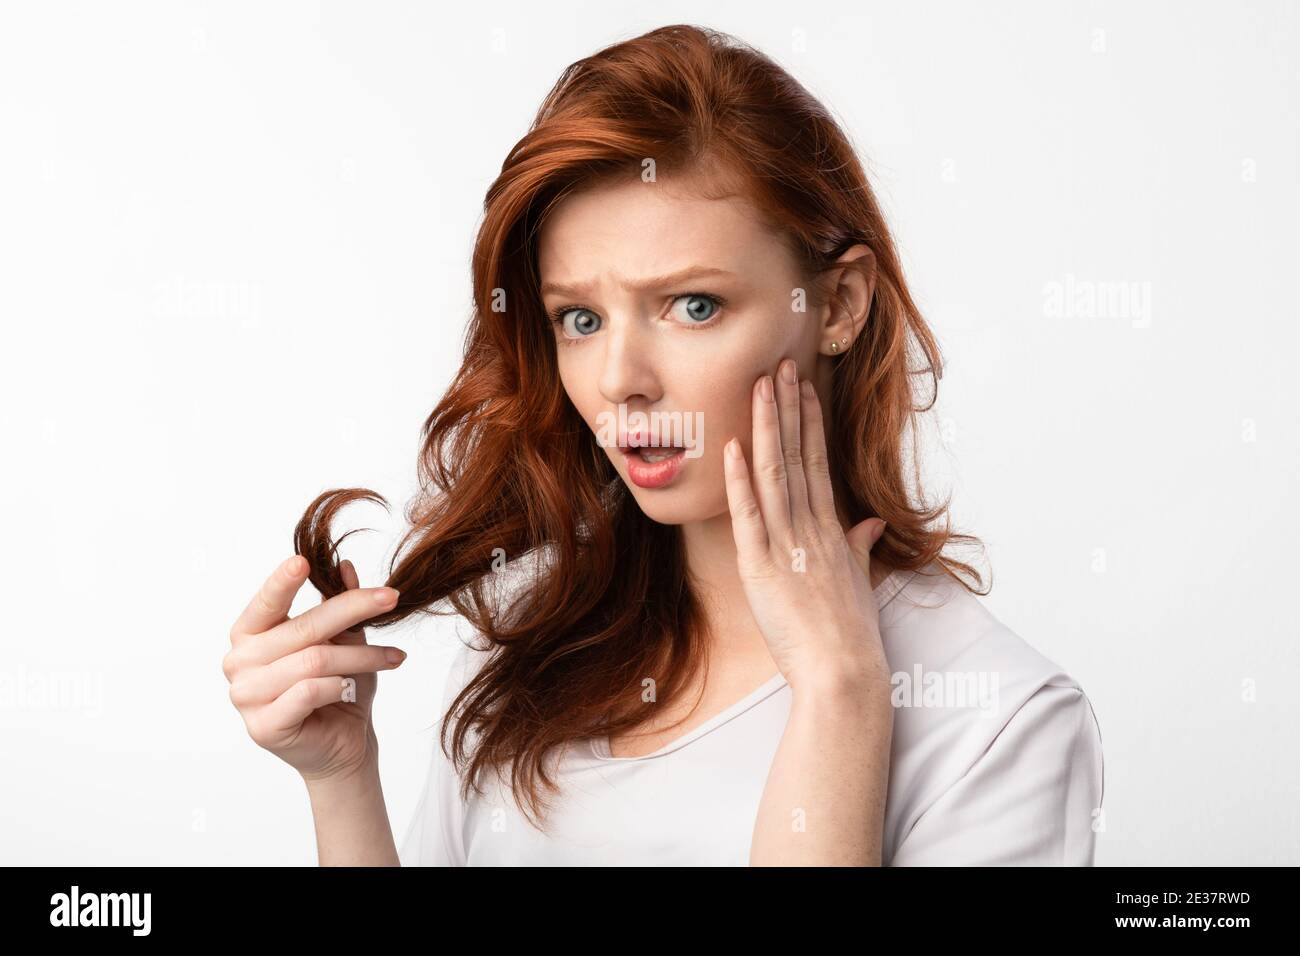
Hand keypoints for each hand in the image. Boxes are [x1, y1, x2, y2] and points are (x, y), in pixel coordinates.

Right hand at [223, 555, 406, 783]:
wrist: (342, 746)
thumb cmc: (339, 688)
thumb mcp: (345, 640)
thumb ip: (340, 604)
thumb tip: (347, 568)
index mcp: (250, 634)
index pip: (266, 602)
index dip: (282, 581)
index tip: (304, 561)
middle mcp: (239, 662)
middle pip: (304, 628)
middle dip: (354, 610)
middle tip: (391, 599)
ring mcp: (245, 696)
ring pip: (315, 660)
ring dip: (362, 656)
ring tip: (392, 657)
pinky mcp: (263, 726)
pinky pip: (310, 692)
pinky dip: (340, 686)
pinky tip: (353, 689)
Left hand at [723, 358, 889, 691]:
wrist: (843, 671)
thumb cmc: (850, 635)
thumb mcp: (859, 582)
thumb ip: (860, 548)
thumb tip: (868, 524)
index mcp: (831, 530)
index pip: (818, 463)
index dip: (809, 423)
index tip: (803, 389)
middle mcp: (810, 528)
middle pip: (797, 456)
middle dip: (787, 408)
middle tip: (781, 365)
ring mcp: (786, 544)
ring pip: (775, 473)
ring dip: (765, 427)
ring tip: (761, 386)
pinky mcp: (762, 566)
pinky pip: (749, 515)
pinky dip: (740, 480)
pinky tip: (733, 446)